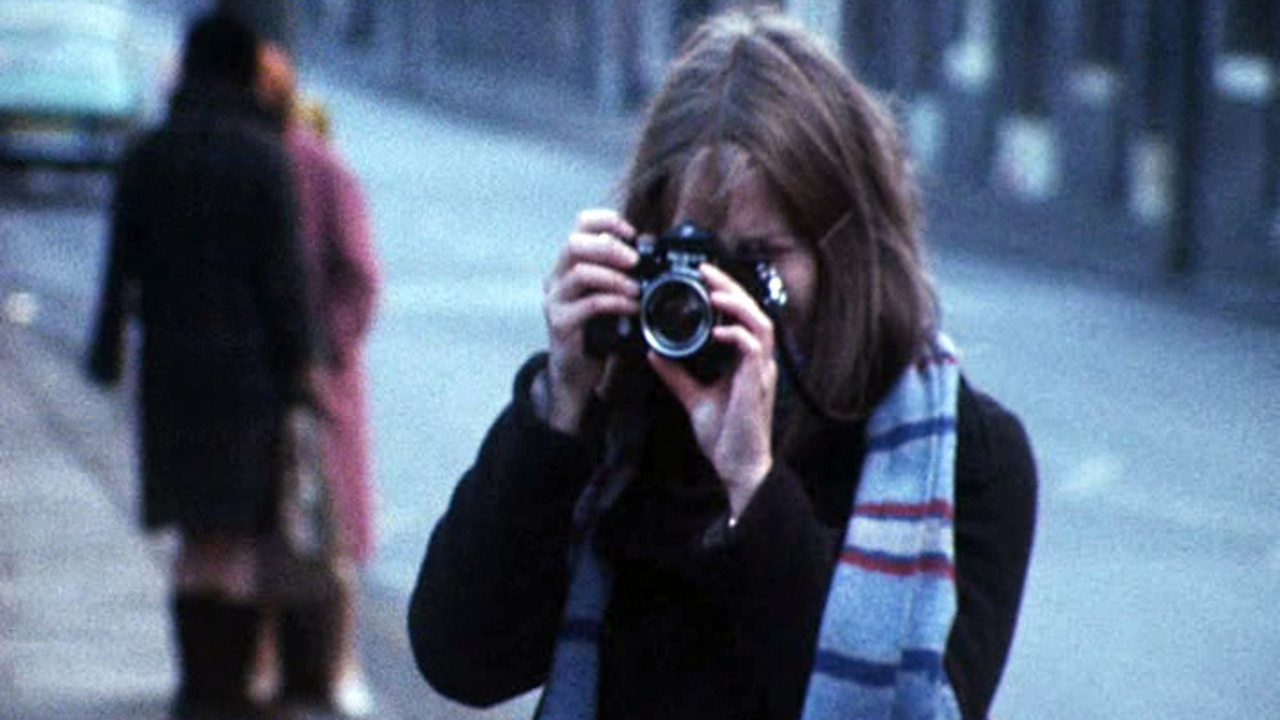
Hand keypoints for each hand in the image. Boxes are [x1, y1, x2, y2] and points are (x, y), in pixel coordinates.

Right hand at [542, 209, 639, 432]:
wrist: (576, 373)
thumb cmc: (596, 330)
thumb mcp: (609, 294)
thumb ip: (621, 272)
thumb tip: (650, 246)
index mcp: (568, 264)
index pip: (580, 224)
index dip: (607, 221)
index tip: (632, 233)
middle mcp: (556, 278)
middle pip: (575, 243)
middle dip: (610, 247)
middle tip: (635, 261)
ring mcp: (554, 300)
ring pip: (580, 272)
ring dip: (615, 277)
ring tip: (636, 289)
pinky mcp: (560, 324)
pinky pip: (589, 304)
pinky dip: (615, 302)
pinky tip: (631, 307)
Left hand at [648, 263, 776, 517]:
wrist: (739, 468)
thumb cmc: (725, 436)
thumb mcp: (693, 398)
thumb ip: (676, 375)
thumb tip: (655, 353)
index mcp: (745, 362)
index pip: (741, 317)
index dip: (726, 294)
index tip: (702, 277)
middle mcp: (757, 362)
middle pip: (753, 310)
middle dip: (731, 287)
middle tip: (706, 271)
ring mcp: (762, 371)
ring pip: (760, 323)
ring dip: (737, 304)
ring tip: (714, 291)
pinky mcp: (759, 384)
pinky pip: (754, 349)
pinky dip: (736, 335)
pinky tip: (717, 330)